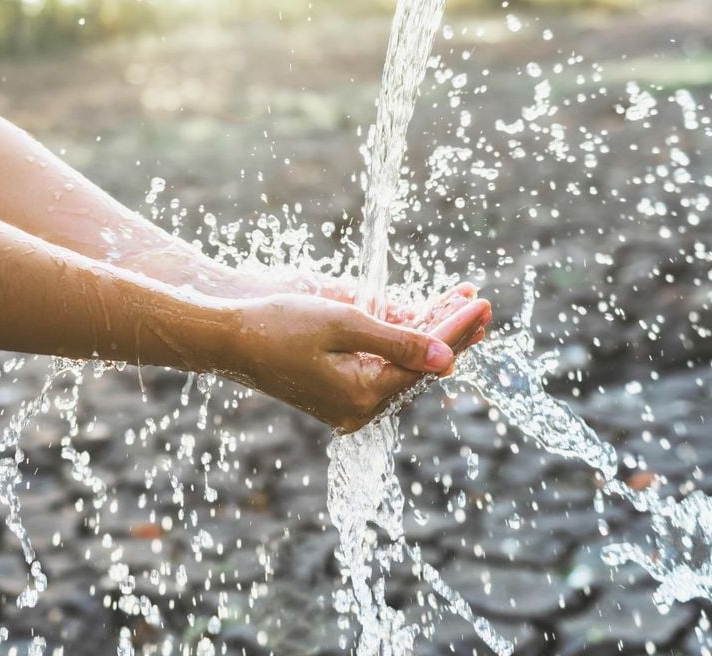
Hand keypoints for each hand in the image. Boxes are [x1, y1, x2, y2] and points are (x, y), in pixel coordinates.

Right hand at [220, 292, 490, 432]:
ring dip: (431, 335)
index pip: (425, 362)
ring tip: (463, 307)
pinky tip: (424, 322)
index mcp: (362, 396)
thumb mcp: (343, 325)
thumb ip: (398, 341)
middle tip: (483, 305)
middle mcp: (359, 408)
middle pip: (420, 369)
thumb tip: (447, 358)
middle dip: (451, 334)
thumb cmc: (279, 325)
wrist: (229, 338)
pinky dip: (404, 343)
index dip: (455, 331)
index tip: (480, 304)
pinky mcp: (339, 390)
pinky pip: (383, 367)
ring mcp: (349, 402)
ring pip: (404, 367)